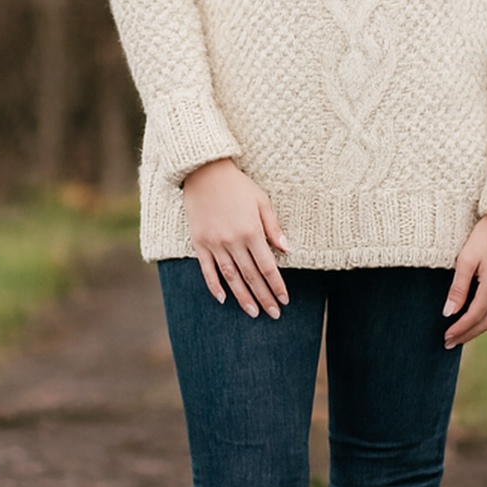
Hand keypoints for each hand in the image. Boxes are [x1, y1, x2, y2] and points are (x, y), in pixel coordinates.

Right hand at [182, 158, 288, 318]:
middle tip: (273, 314)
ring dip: (243, 297)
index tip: (285, 300)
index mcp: (252, 232)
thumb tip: (287, 250)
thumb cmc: (238, 185)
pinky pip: (207, 270)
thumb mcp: (262, 201)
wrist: (204, 172)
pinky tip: (223, 299)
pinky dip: (214, 286)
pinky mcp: (199, 243)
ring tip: (253, 313)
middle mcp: (233, 242)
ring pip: (231, 278)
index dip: (277, 286)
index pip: (268, 267)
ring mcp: (214, 244)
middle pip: (251, 277)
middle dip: (264, 297)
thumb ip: (273, 227)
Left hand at [442, 215, 486, 347]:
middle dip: (468, 334)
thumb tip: (448, 312)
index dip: (459, 329)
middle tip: (450, 343)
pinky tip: (477, 316)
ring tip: (462, 334)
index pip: (473, 317)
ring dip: (478, 328)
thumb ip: (458, 288)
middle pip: (486, 322)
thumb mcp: (467, 259)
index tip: (445, 337)